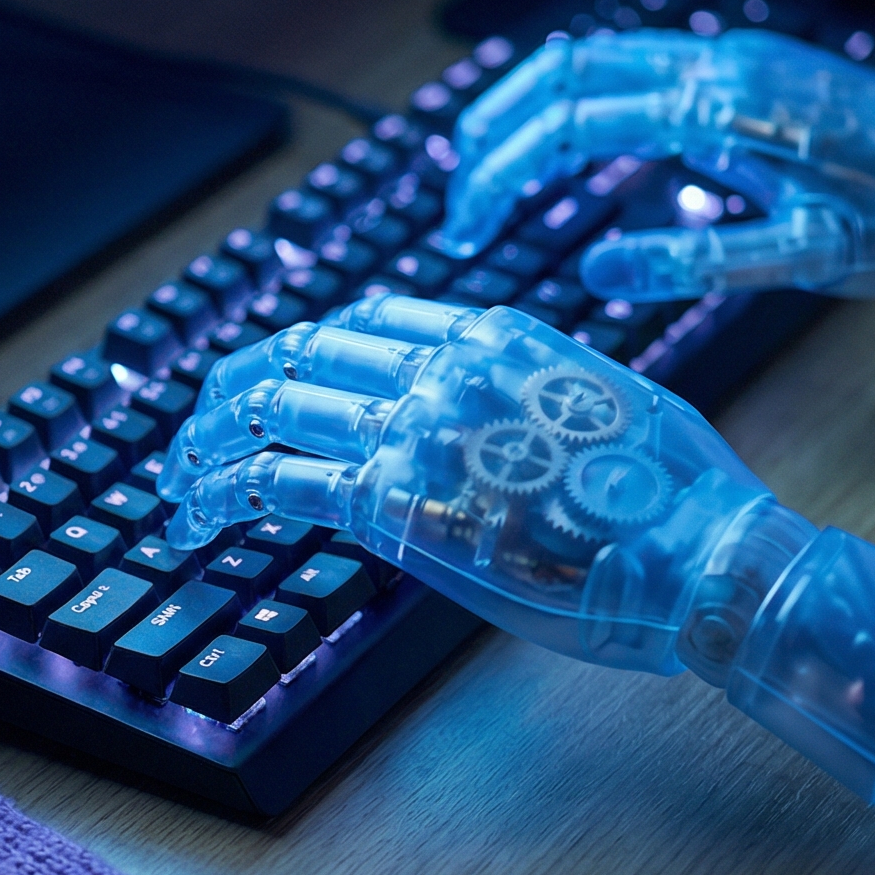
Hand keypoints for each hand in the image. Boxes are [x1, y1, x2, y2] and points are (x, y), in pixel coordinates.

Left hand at [158, 297, 770, 673]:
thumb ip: (527, 395)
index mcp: (492, 334)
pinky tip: (193, 517)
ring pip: (270, 411)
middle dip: (232, 389)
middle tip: (196, 429)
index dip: (302, 351)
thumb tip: (494, 418)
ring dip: (206, 443)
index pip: (363, 321)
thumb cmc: (673, 502)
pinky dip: (218, 495)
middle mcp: (440, 367)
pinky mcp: (390, 503)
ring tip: (174, 477)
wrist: (700, 553)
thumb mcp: (603, 406)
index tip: (273, 378)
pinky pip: (274, 484)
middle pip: (298, 355)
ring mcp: (411, 429)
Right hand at [443, 28, 874, 300]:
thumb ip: (698, 262)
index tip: (468, 232)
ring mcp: (732, 57)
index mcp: (719, 105)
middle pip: (559, 71)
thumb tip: (596, 272)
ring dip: (527, 112)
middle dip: (491, 135)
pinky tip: (574, 155)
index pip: (566, 124)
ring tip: (493, 173)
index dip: (499, 175)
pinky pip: (633, 67)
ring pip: (591, 59)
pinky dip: (576, 103)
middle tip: (461, 207)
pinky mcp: (746, 69)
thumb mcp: (809, 256)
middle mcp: (717, 63)